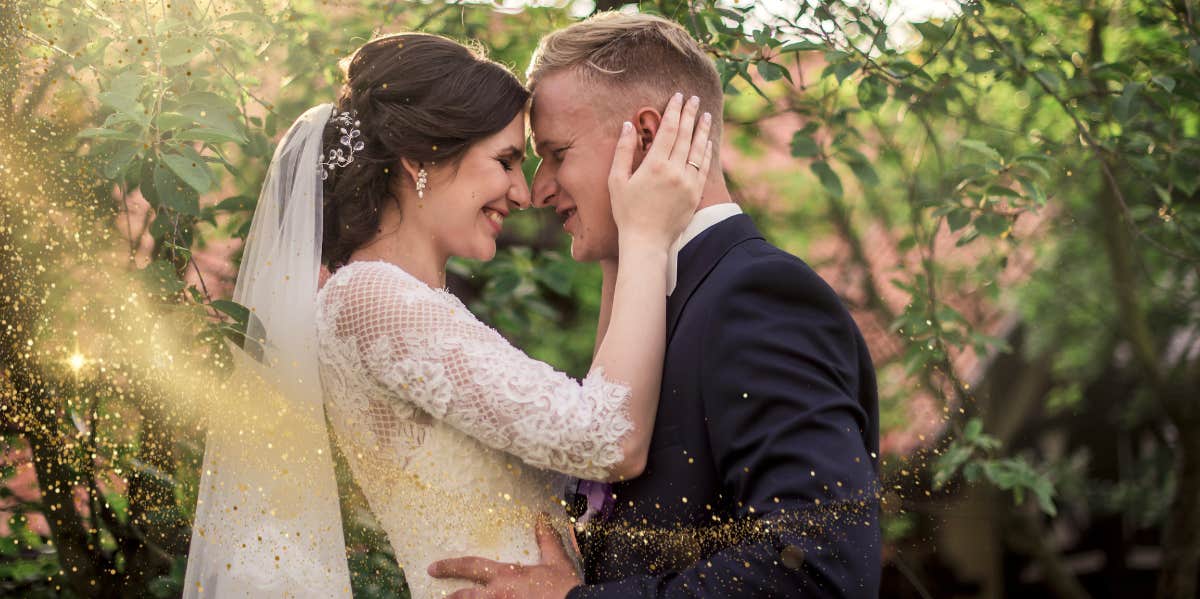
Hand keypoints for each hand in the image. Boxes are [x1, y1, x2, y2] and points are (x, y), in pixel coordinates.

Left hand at [427, 516, 581, 598]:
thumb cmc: (566, 588)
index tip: (434, 568)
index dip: (450, 566)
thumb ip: (546, 540)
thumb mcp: (557, 561)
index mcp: (506, 577)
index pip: (471, 567)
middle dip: (451, 597)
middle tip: (440, 597)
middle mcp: (498, 596)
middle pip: (464, 597)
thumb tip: (541, 517)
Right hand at [608, 92, 713, 249]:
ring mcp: (688, 183)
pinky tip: (707, 142)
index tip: (679, 97)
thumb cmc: (626, 211)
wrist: (646, 241)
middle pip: (686, 135)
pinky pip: (704, 168)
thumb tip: (628, 125)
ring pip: (698, 150)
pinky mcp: (695, 195)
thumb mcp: (616, 180)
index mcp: (654, 165)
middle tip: (695, 99)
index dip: (674, 111)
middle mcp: (674, 171)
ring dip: (702, 130)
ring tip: (706, 115)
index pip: (668, 130)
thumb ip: (623, 151)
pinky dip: (706, 152)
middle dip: (690, 114)